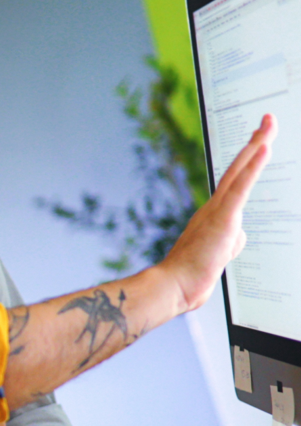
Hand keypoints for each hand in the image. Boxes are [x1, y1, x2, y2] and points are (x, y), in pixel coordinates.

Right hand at [159, 114, 276, 311]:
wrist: (175, 285)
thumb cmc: (192, 275)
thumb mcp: (220, 255)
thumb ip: (231, 241)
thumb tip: (240, 235)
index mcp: (214, 215)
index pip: (235, 181)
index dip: (248, 159)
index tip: (259, 140)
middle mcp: (214, 207)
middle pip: (239, 168)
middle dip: (256, 142)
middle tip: (268, 120)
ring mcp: (217, 211)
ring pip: (240, 172)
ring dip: (257, 146)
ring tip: (268, 125)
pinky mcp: (222, 219)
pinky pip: (241, 189)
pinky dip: (253, 168)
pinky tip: (264, 149)